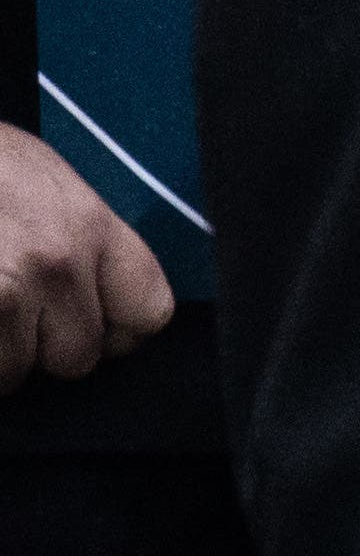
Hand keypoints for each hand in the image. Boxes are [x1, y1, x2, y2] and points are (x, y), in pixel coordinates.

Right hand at [0, 128, 169, 391]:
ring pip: (15, 372)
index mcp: (91, 226)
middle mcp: (56, 264)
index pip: (149, 312)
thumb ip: (84, 241)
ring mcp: (4, 294)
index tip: (95, 326)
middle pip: (78, 356)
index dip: (119, 330)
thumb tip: (95, 299)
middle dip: (44, 347)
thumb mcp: (48, 183)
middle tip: (17, 315)